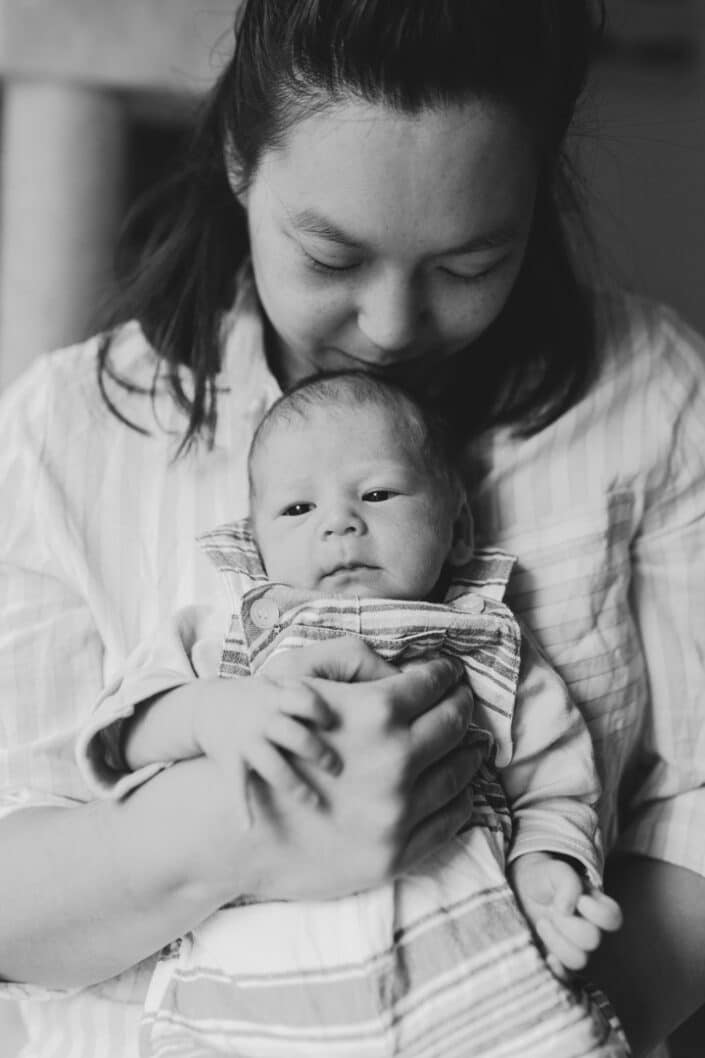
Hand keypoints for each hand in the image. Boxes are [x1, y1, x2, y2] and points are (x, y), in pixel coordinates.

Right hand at [192, 673, 341, 826]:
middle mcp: (261, 720)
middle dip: (320, 754)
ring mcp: (245, 742)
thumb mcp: (272, 684)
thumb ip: (300, 691)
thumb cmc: (251, 697)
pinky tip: (248, 827)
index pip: (306, 702)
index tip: (333, 725)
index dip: (323, 713)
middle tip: (337, 769)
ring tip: (315, 803)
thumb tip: (338, 706)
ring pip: (274, 767)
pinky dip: (241, 808)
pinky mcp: (230, 761)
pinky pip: (236, 786)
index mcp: (274, 698)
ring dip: (296, 787)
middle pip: (297, 737)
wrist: (203, 706)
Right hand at [242, 637, 481, 898]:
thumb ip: (365, 666)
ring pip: (458, 776)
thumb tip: (418, 675)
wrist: (232, 817)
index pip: (433, 683)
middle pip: (453, 725)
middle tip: (463, 700)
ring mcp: (394, 814)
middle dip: (461, 706)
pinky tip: (455, 786)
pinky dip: (459, 800)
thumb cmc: (263, 736)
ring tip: (470, 743)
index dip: (445, 672)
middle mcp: (392, 763)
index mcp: (375, 713)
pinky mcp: (393, 855)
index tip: (450, 671)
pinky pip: (446, 822)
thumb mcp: (304, 678)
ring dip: (469, 753)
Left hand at [509, 852, 622, 978]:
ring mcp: (577, 949)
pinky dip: (556, 968)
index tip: (578, 900)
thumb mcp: (558, 870)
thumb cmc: (545, 878)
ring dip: (556, 940)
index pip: (612, 918)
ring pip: (579, 960)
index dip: (594, 910)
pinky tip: (546, 955)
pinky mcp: (560, 962)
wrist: (523, 888)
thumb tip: (567, 909)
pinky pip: (566, 978)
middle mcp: (592, 931)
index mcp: (598, 908)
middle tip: (552, 910)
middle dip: (567, 923)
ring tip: (542, 923)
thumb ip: (568, 883)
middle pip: (592, 940)